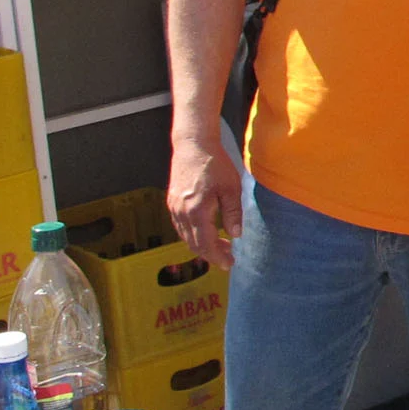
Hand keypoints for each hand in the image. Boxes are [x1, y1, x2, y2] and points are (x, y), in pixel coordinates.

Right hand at [168, 135, 240, 268]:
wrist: (193, 145)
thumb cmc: (214, 164)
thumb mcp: (231, 188)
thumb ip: (233, 213)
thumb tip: (236, 235)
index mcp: (197, 211)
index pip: (206, 243)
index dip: (217, 257)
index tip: (229, 264)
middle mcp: (181, 213)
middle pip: (194, 243)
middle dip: (211, 254)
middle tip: (228, 258)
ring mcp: (174, 207)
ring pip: (186, 236)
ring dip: (202, 245)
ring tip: (222, 246)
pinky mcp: (172, 202)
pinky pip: (180, 226)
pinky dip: (193, 235)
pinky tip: (206, 232)